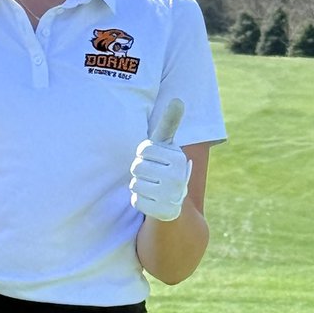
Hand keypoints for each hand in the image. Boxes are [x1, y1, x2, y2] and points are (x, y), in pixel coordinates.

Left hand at [129, 98, 190, 221]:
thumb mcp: (166, 146)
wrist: (172, 200)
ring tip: (152, 187)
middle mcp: (179, 176)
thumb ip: (169, 124)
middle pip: (136, 167)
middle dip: (139, 171)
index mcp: (179, 157)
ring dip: (138, 186)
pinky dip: (139, 202)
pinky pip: (136, 202)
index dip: (143, 154)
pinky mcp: (164, 212)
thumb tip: (178, 100)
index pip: (144, 149)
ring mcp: (172, 196)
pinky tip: (151, 201)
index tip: (153, 159)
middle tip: (152, 176)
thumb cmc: (163, 166)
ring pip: (134, 185)